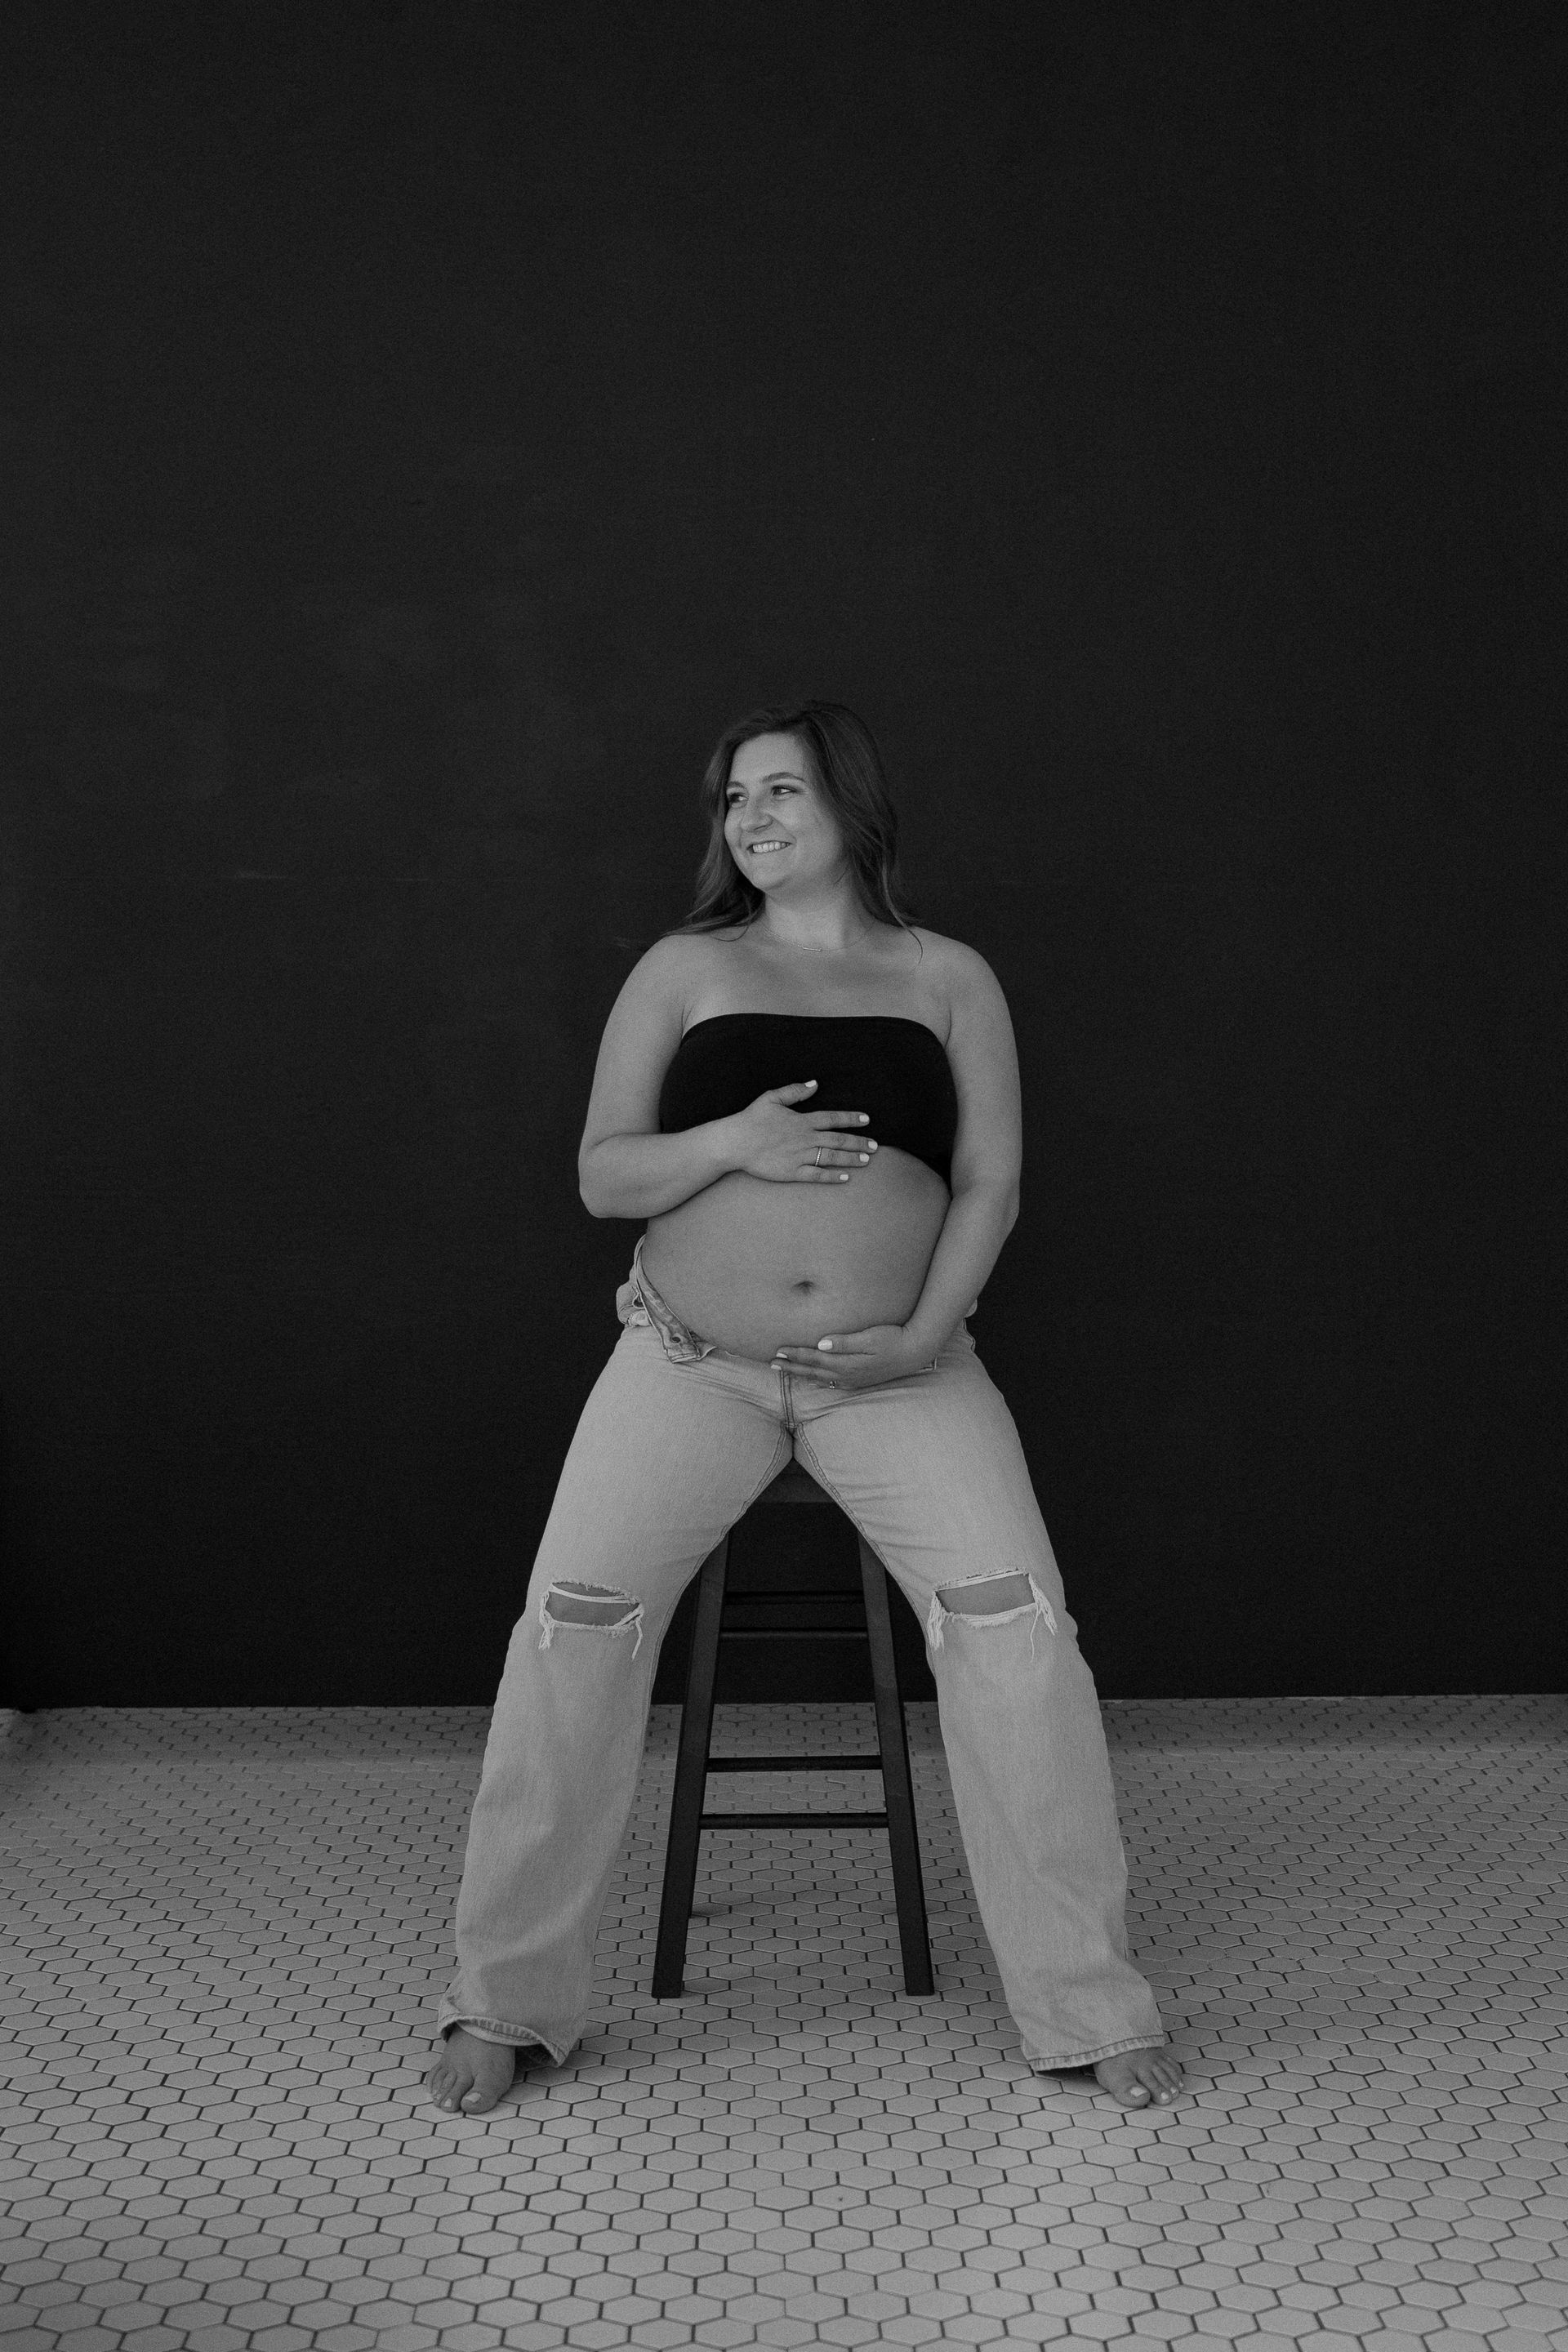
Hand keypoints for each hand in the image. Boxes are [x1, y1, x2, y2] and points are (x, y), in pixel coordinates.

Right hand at [725, 1081, 877, 1183]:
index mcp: (802, 1120)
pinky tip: (845, 1177)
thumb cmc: (752, 1118)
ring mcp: (799, 1156)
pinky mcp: (792, 1172)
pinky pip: (816, 1175)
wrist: (735, 1142)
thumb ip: (795, 1091)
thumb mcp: (772, 1097)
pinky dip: (831, 1176)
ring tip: (866, 1160)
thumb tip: (815, 1083)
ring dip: (851, 1159)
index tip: (867, 1120)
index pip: (832, 1118)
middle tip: (875, 1146)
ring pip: (831, 1157)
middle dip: (859, 1142)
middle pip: (838, 1140)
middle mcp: (805, 1138)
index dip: (851, 1118)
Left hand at [774, 1323, 932, 1387]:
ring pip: (819, 1378)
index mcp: (846, 1363)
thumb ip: (845, 1341)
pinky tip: (811, 1378)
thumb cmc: (893, 1339)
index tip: (778, 1350)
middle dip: (791, 1366)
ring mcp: (852, 1380)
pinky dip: (816, 1379)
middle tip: (771, 1363)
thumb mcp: (870, 1337)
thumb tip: (821, 1343)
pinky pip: (831, 1383)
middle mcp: (846, 1375)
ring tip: (785, 1370)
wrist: (914, 1352)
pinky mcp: (858, 1380)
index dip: (795, 1354)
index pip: (814, 1358)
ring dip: (800, 1373)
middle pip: (812, 1371)